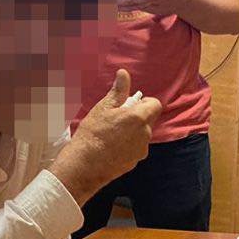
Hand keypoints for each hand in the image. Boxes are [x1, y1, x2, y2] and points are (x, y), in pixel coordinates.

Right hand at [50, 70, 160, 204]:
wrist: (84, 165)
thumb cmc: (92, 134)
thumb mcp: (103, 108)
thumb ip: (118, 91)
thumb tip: (123, 73)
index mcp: (139, 118)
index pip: (155, 104)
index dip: (144, 103)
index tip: (130, 105)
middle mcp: (145, 134)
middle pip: (147, 121)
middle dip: (136, 118)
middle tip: (116, 120)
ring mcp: (141, 150)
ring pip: (141, 136)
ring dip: (132, 133)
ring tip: (111, 136)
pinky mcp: (135, 163)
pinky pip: (135, 149)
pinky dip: (127, 147)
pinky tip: (111, 149)